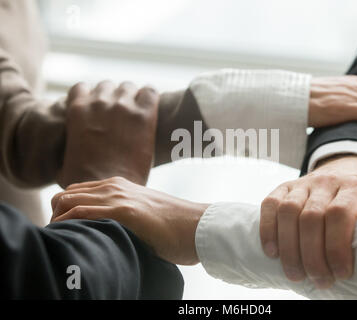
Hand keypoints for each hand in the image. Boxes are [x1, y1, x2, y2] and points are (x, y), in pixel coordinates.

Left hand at [50, 176, 208, 264]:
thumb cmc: (175, 226)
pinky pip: (82, 211)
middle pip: (65, 194)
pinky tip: (67, 236)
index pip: (76, 192)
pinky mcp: (125, 211)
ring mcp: (119, 197)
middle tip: (60, 238)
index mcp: (120, 186)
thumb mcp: (145, 213)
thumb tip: (115, 230)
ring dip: (57, 220)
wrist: (198, 225)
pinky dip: (67, 222)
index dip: (63, 211)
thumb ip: (127, 214)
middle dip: (55, 215)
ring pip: (68, 200)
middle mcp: (115, 186)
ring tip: (61, 240)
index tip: (64, 231)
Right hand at [57, 81, 158, 187]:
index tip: (100, 111)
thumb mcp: (63, 165)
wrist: (108, 186)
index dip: (92, 98)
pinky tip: (150, 113)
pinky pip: (150, 92)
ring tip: (137, 115)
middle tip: (122, 116)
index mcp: (76, 109)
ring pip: (128, 87)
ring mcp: (122, 106)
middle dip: (113, 98)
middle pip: (107, 86)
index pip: (82, 88)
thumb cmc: (84, 182)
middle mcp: (98, 102)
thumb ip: (66, 151)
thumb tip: (66, 161)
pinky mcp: (144, 114)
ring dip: (132, 98)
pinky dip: (150, 98)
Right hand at [260, 155, 356, 288]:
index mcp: (356, 189)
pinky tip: (272, 251)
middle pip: (311, 217)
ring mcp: (304, 183)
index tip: (340, 273)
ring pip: (288, 211)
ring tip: (294, 273)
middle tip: (318, 280)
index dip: (337, 247)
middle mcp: (328, 182)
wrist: (351, 168)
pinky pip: (270, 204)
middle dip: (312, 255)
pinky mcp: (285, 186)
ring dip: (289, 247)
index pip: (340, 214)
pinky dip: (268, 229)